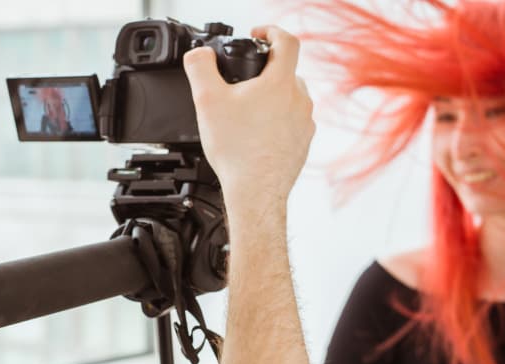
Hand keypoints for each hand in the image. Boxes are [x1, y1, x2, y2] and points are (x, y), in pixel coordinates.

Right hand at [183, 25, 314, 213]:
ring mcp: (305, 122)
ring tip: (246, 112)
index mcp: (280, 83)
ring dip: (271, 97)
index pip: (286, 40)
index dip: (270, 31)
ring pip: (290, 97)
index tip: (258, 35)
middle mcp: (299, 100)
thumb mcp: (206, 100)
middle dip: (265, 71)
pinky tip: (255, 135)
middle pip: (286, 71)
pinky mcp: (304, 142)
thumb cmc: (236, 150)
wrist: (255, 192)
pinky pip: (292, 121)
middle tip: (242, 82)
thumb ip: (200, 68)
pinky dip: (276, 121)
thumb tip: (199, 55)